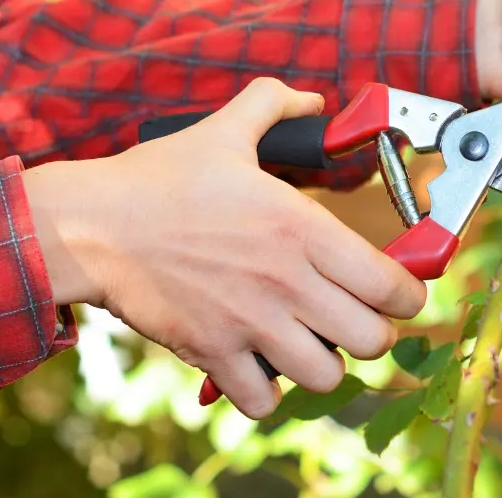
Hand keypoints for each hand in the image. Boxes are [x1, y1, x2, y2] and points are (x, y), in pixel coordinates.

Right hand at [23, 78, 426, 418]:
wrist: (92, 225)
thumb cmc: (161, 179)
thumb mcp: (225, 130)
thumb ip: (274, 104)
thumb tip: (312, 100)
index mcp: (302, 228)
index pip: (391, 285)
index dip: (409, 296)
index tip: (401, 294)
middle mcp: (287, 281)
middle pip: (371, 339)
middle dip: (373, 333)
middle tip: (355, 318)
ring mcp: (250, 323)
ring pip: (326, 377)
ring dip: (325, 365)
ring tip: (311, 343)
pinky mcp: (212, 353)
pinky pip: (264, 402)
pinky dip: (268, 393)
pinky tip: (262, 366)